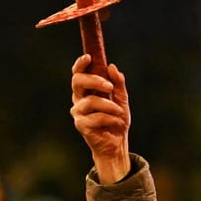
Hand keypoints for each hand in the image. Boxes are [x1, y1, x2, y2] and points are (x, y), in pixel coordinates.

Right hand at [69, 55, 131, 182]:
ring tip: (119, 112)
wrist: (117, 142)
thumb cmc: (117, 119)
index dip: (80, 64)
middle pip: (78, 82)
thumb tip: (112, 67)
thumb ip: (118, 83)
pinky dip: (109, 118)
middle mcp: (79, 99)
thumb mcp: (122, 98)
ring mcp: (78, 112)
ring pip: (90, 101)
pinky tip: (115, 122)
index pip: (78, 74)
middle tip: (110, 87)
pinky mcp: (81, 125)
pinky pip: (95, 117)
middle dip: (94, 81)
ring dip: (108, 105)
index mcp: (86, 90)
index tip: (89, 57)